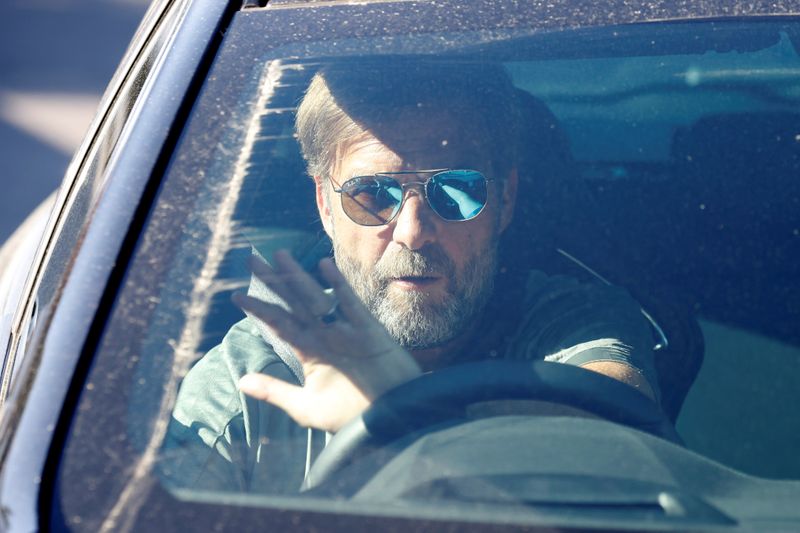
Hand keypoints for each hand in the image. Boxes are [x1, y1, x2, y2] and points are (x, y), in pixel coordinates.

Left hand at [233, 250, 420, 432]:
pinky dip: (338, 285)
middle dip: (273, 282)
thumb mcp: (306, 407)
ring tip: (279, 255)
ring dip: (298, 277)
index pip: (278, 324)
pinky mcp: (367, 330)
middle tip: (252, 261)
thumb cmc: (350, 415)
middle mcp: (324, 336)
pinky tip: (324, 266)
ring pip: (316, 297)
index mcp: (309, 351)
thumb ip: (275, 391)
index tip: (236, 295)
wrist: (390, 420)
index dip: (259, 309)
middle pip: (292, 303)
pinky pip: (350, 303)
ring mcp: (345, 330)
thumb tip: (241, 382)